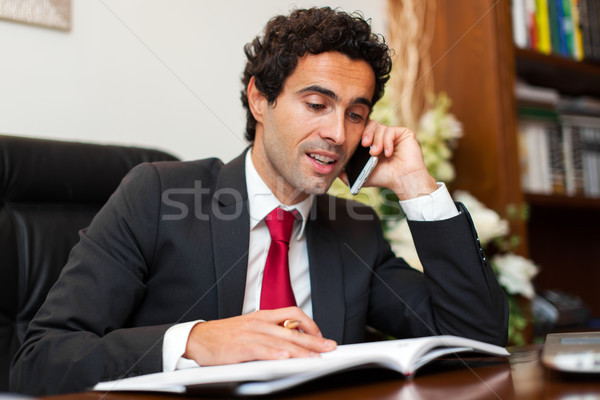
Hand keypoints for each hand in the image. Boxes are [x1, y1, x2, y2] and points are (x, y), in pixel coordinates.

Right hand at [183, 307, 336, 365]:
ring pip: (280, 341)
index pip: (292, 314)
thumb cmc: (224, 336)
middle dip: (313, 339)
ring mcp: (249, 334)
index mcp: (262, 316)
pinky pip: (260, 350)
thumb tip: (291, 343)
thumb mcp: (250, 328)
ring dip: (300, 350)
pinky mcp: (239, 347)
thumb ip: (269, 333)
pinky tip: (285, 359)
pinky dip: (274, 354)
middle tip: (329, 347)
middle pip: (291, 329)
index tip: (320, 335)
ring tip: (315, 357)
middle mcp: (258, 322)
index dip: (309, 324)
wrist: (197, 338)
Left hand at [344, 120, 437, 200]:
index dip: (358, 133)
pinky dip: (387, 142)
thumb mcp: (362, 176)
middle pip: (370, 124)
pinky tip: (388, 153)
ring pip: (380, 127)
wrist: (403, 182)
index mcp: (372, 142)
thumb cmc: (385, 178)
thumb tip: (333, 170)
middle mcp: (383, 136)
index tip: (356, 143)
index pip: (362, 130)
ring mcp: (393, 134)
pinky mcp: (404, 133)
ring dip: (376, 140)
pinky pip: (391, 131)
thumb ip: (347, 173)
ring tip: (376, 153)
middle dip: (366, 133)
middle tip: (365, 144)